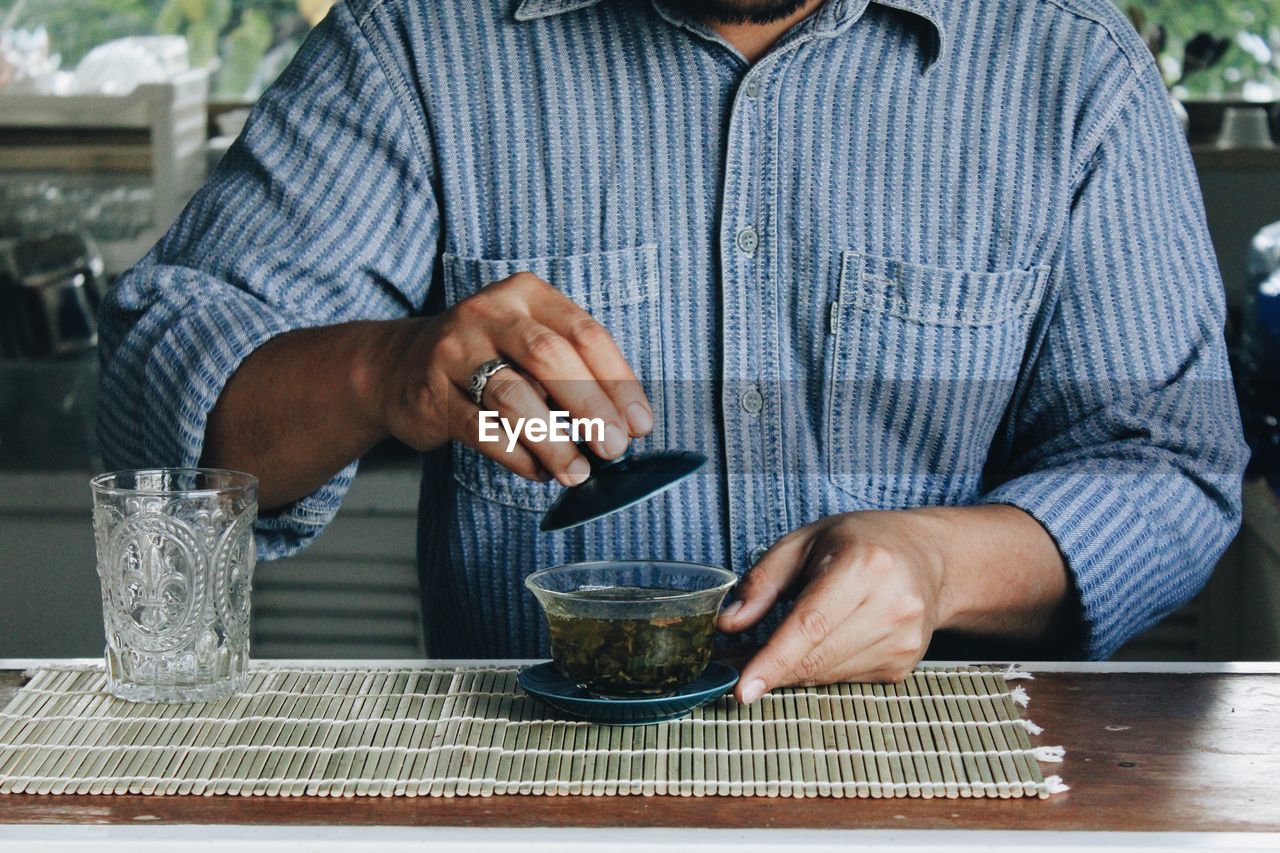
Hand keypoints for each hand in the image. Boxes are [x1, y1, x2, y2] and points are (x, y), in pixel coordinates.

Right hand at [368, 273, 653, 485]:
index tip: (641, 424)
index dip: (618, 382)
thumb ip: (573, 370)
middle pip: (550, 357)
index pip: (584, 333)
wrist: (396, 365)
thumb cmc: (486, 357)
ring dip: (554, 441)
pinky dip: (517, 455)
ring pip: (514, 396)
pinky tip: (539, 471)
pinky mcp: (431, 393)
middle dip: (590, 407)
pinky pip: (482, 429)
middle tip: (615, 448)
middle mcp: (489, 314)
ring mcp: (454, 351)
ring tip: (578, 472)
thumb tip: (625, 423)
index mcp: (526, 294)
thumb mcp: (529, 342)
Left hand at [717, 510, 948, 702]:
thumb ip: (762, 582)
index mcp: (864, 565)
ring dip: (791, 670)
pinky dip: (818, 669)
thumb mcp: (803, 541)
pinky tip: (818, 645)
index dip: (774, 660)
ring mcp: (902, 640)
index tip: (743, 688)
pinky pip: (843, 679)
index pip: (811, 624)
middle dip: (768, 668)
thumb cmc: (859, 542)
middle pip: (816, 657)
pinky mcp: (903, 664)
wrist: (929, 557)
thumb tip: (729, 624)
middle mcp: (891, 606)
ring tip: (772, 650)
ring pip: (826, 674)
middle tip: (730, 665)